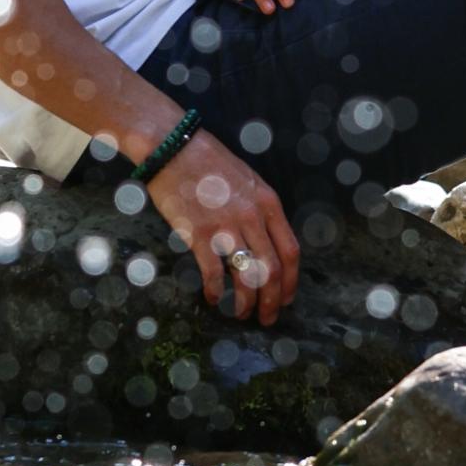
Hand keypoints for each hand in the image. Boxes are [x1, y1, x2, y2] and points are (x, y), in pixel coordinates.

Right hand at [146, 130, 300, 322]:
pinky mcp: (199, 233)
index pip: (290, 251)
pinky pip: (213, 272)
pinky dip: (215, 291)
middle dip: (273, 300)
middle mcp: (252, 216)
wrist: (174, 147)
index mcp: (268, 203)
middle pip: (272, 270)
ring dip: (247, 302)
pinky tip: (212, 298)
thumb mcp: (248, 182)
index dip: (291, 281)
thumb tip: (265, 246)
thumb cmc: (210, 164)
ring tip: (241, 315)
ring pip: (247, 276)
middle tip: (267, 318)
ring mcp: (226, 225)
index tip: (287, 298)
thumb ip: (260, 212)